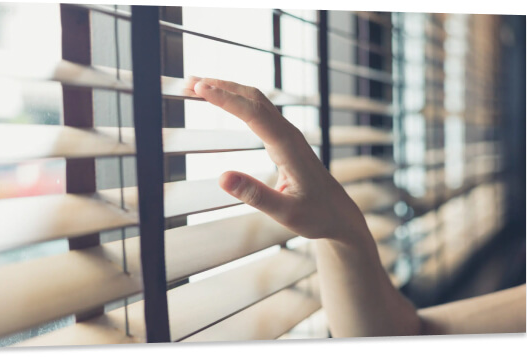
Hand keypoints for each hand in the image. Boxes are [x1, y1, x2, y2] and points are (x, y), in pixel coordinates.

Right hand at [190, 77, 372, 244]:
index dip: (225, 99)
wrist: (338, 214)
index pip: (253, 113)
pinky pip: (257, 110)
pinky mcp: (282, 138)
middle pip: (252, 98)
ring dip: (227, 89)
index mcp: (288, 147)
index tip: (199, 88)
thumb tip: (222, 177)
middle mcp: (287, 133)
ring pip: (255, 100)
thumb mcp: (285, 213)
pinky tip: (221, 101)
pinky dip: (236, 100)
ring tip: (196, 87)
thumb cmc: (315, 215)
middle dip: (220, 86)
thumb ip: (254, 195)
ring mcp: (286, 133)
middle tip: (188, 82)